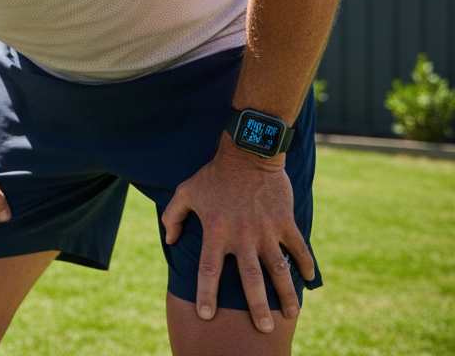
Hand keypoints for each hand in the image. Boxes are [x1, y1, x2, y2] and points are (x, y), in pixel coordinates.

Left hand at [160, 134, 316, 332]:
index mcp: (216, 231)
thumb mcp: (186, 192)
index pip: (208, 270)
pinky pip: (299, 248)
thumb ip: (173, 217)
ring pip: (278, 270)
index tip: (205, 315)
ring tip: (290, 315)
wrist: (248, 153)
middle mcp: (242, 236)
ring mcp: (266, 230)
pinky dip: (306, 263)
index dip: (206, 294)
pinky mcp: (285, 222)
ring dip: (286, 294)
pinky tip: (310, 279)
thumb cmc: (213, 175)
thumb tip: (171, 240)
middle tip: (262, 329)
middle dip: (257, 307)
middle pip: (249, 279)